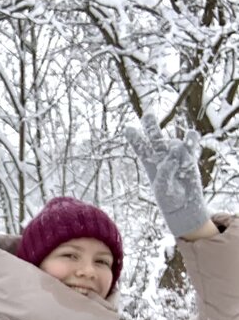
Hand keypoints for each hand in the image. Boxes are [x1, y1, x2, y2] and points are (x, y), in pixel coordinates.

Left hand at [126, 111, 209, 237]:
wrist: (184, 206)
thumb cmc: (168, 199)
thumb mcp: (162, 188)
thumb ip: (165, 172)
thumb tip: (174, 154)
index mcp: (149, 163)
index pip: (141, 148)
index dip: (135, 138)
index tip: (128, 128)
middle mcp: (162, 155)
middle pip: (155, 136)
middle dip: (150, 125)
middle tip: (148, 114)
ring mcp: (176, 154)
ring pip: (173, 142)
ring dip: (175, 146)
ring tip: (177, 153)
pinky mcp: (190, 157)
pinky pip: (191, 143)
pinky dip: (191, 139)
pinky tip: (190, 136)